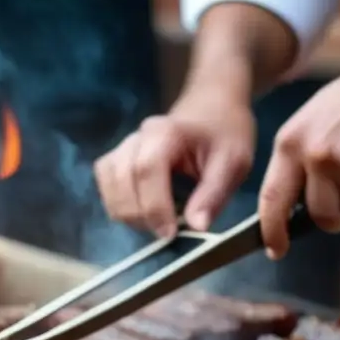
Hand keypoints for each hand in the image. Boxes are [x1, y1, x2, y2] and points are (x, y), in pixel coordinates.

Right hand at [95, 91, 254, 236]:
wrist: (212, 106)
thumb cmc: (225, 132)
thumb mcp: (233, 162)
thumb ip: (214, 194)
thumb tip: (197, 227)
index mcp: (167, 132)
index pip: (147, 170)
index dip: (154, 206)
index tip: (169, 233)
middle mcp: (139, 136)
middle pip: (121, 178)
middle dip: (139, 214)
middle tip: (166, 232)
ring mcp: (125, 144)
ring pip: (107, 181)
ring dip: (125, 210)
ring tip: (153, 222)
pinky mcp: (119, 155)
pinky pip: (105, 180)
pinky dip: (117, 202)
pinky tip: (140, 211)